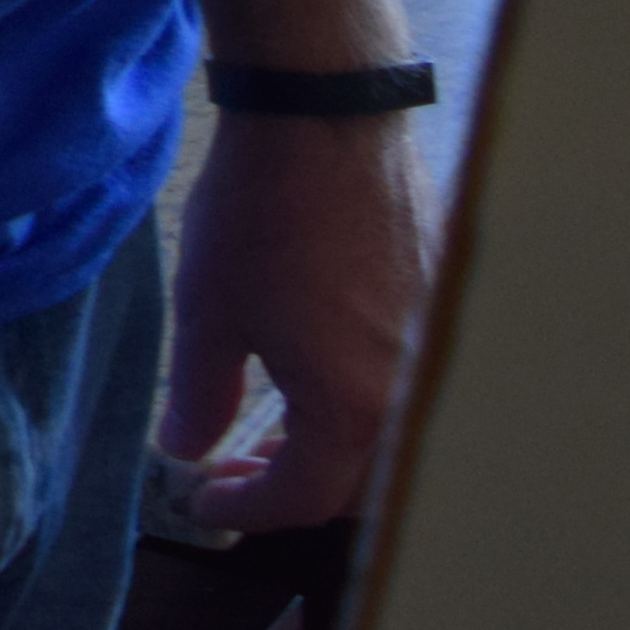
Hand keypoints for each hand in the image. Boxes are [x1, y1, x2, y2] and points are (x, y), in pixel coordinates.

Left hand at [162, 108, 436, 529]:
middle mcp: (412, 390)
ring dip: (326, 446)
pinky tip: (312, 373)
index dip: (248, 511)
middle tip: (231, 471)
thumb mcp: (209, 312)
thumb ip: (200, 396)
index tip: (202, 501)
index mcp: (355, 406)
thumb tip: (187, 450)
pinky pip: (405, 383)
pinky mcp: (442, 306)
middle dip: (291, 486)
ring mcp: (435, 347)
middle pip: (360, 480)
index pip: (306, 497)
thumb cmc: (263, 214)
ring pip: (388, 434)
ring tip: (265, 429)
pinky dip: (357, 399)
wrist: (327, 119)